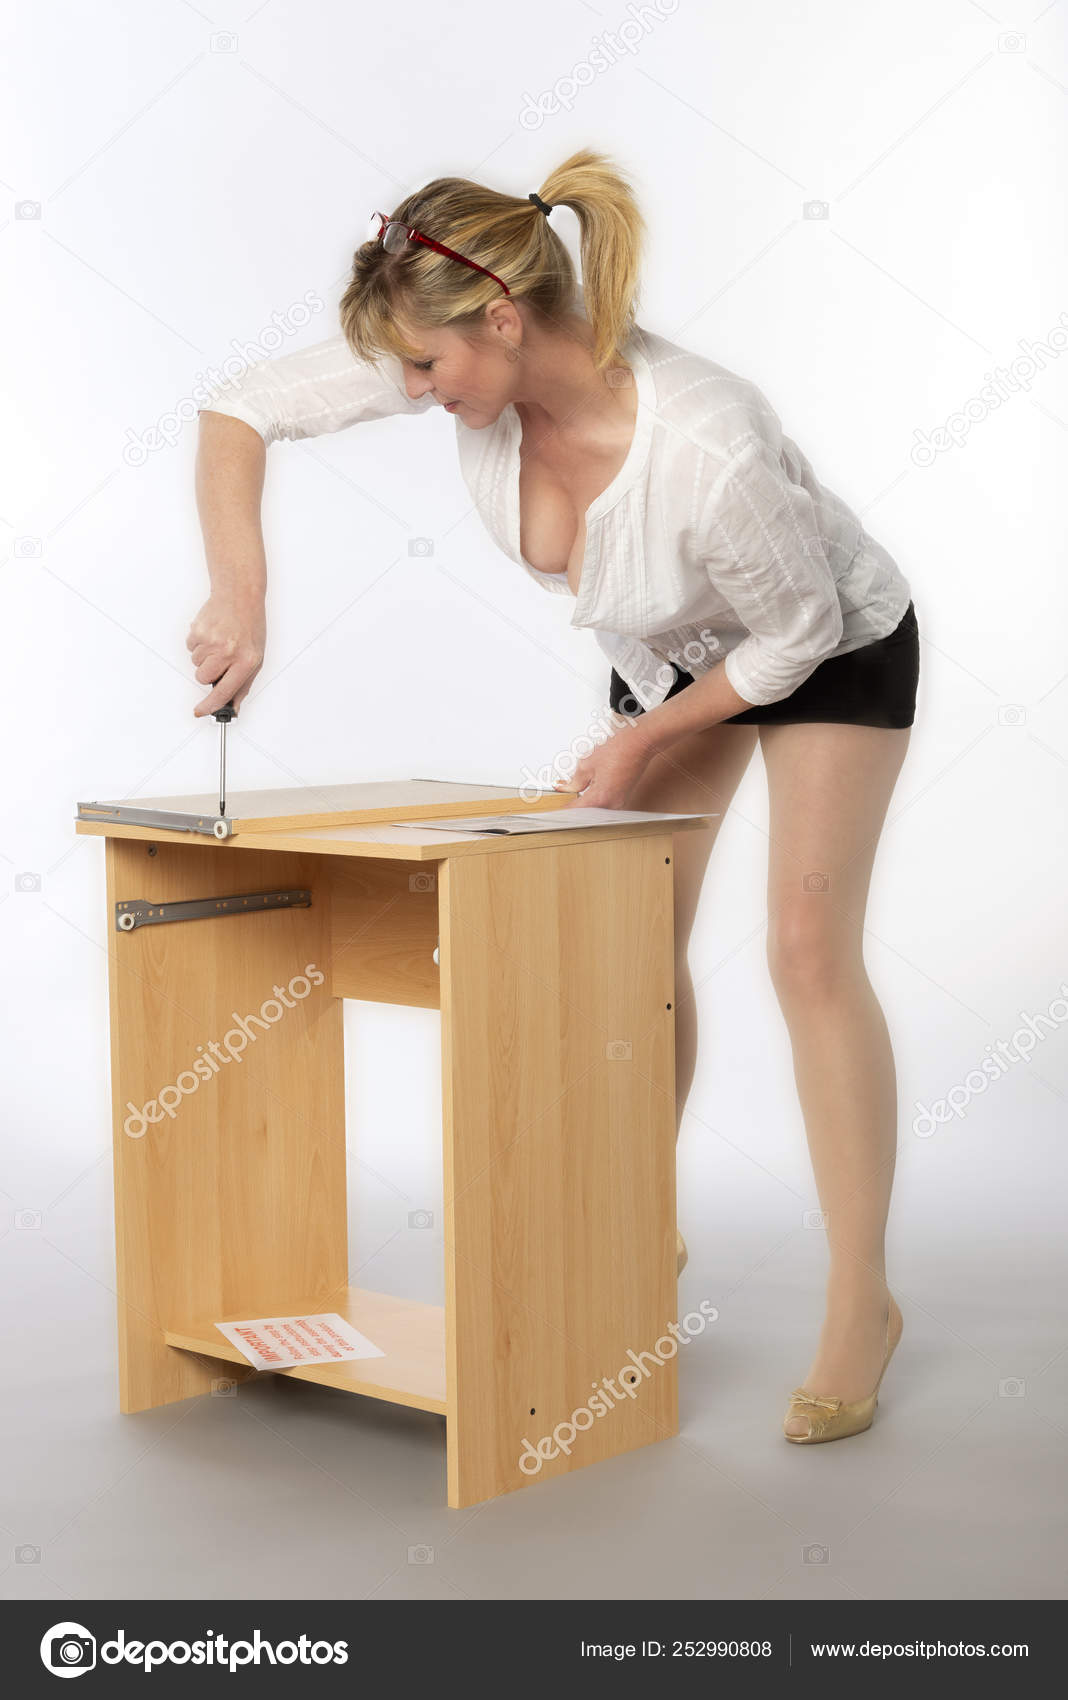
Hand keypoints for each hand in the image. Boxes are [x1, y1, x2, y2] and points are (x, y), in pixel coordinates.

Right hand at [187, 594, 264, 716]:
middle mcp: (229, 651)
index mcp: (246, 660)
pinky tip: (211, 634)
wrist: (240, 596)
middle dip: (208, 673)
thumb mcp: (255, 658)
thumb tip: (232, 706)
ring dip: (204, 657)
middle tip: (220, 658)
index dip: (210, 705)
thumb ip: (243, 685)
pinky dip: (198, 644)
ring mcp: (212, 640)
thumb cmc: (249, 627)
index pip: (224, 692)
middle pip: (203, 678)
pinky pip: (190, 648)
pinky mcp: (198, 630)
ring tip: (218, 642)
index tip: (201, 711)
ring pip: (195, 664)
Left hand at [553, 720, 655, 808]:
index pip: (574, 811)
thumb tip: (564, 788)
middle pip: (585, 812)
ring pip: (594, 808)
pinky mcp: (622, 798)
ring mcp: (618, 803)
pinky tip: (587, 789)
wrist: (640, 743)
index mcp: (600, 798)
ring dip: (583, 801)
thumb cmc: (619, 750)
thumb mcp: (587, 764)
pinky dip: (593, 797)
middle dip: (571, 804)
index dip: (561, 810)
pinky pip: (604, 803)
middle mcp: (611, 805)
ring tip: (572, 790)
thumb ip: (573, 781)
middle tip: (561, 796)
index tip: (552, 810)